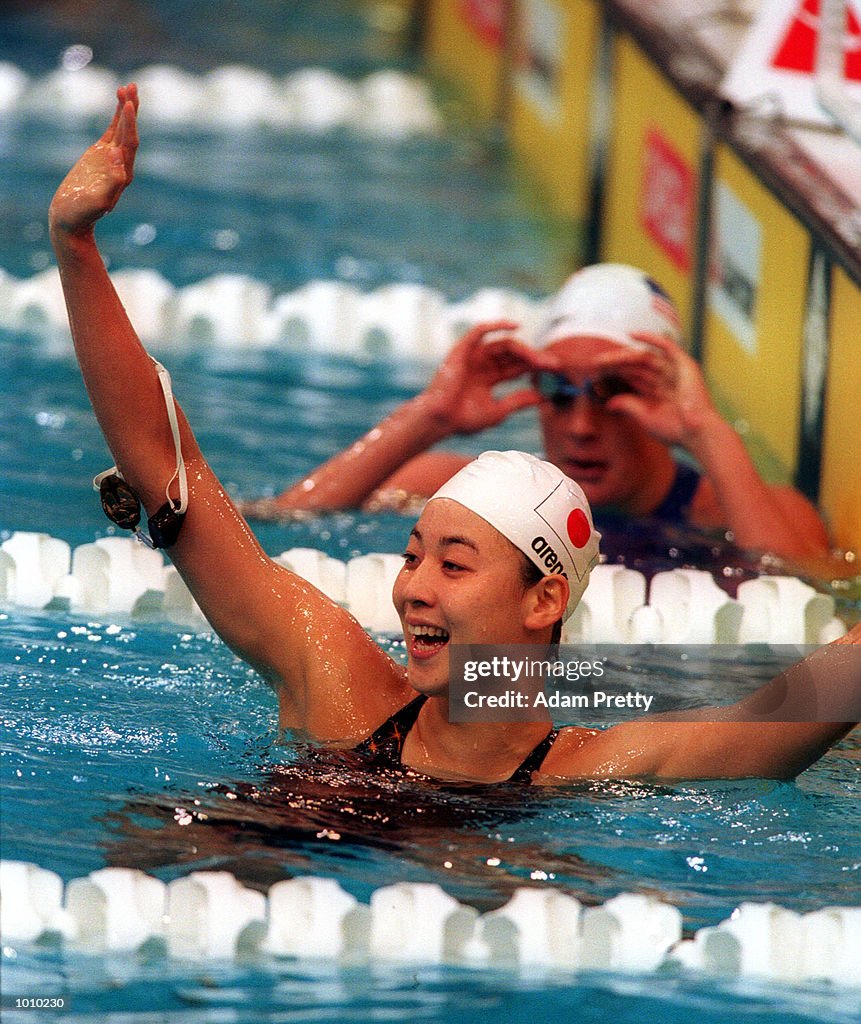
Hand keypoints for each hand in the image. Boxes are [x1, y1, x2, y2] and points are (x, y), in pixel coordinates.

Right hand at [49, 83, 138, 236]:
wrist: (71, 217)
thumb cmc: (84, 213)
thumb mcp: (99, 201)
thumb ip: (113, 182)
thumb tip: (120, 158)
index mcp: (124, 174)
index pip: (130, 144)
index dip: (130, 124)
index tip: (128, 104)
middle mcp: (122, 164)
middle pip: (130, 132)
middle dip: (132, 110)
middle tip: (133, 86)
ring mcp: (111, 158)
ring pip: (122, 129)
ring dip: (126, 109)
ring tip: (128, 86)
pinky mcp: (100, 154)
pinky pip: (112, 131)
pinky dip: (116, 117)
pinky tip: (120, 102)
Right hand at [420, 321, 559, 435]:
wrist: (440, 421)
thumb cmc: (463, 419)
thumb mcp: (499, 411)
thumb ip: (519, 401)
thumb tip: (543, 397)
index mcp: (489, 378)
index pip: (517, 367)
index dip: (536, 367)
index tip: (556, 370)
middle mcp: (482, 364)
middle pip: (513, 355)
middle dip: (534, 358)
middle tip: (554, 364)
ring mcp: (472, 356)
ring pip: (503, 344)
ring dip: (523, 349)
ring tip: (538, 358)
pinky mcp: (462, 350)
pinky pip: (480, 331)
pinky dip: (496, 325)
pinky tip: (515, 326)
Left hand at [593, 332, 719, 448]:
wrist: (697, 433)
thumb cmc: (675, 429)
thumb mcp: (644, 416)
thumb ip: (628, 405)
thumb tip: (610, 403)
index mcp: (657, 391)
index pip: (632, 376)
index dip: (614, 373)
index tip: (595, 373)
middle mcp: (665, 379)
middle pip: (636, 365)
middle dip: (615, 364)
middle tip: (595, 363)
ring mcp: (674, 371)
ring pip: (645, 357)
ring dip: (624, 356)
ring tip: (605, 358)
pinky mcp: (684, 365)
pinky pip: (666, 346)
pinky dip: (651, 338)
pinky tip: (632, 335)